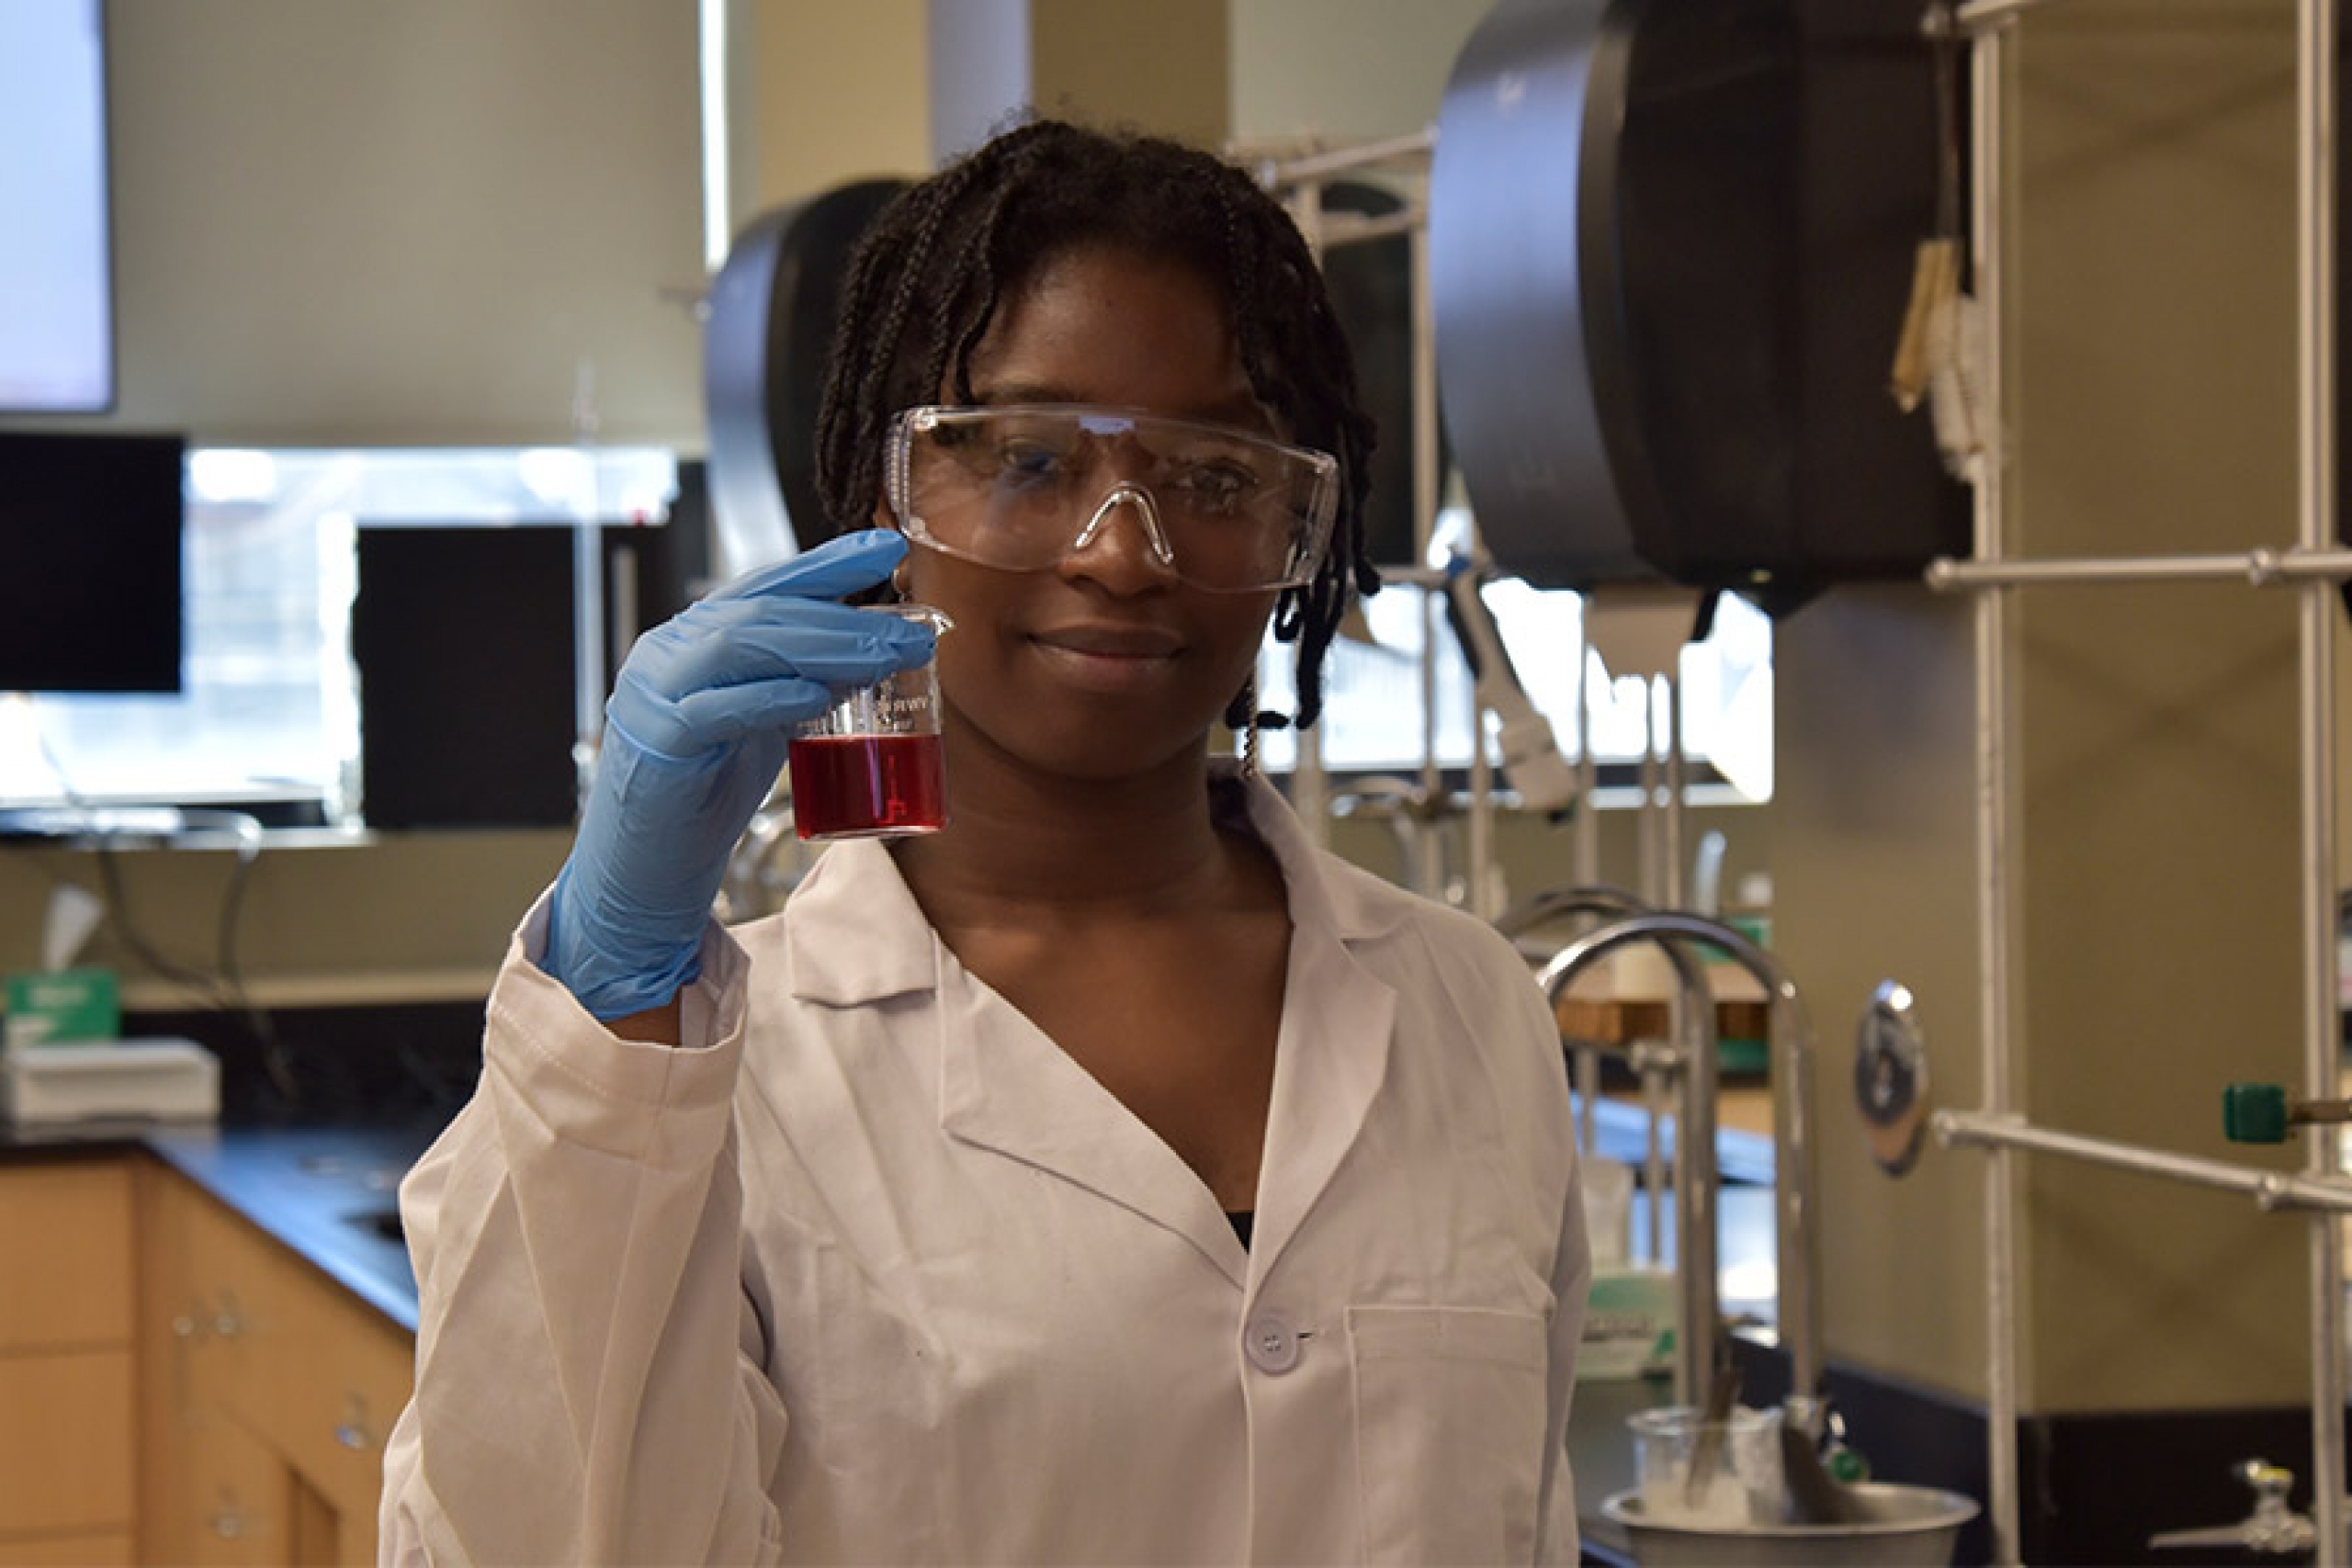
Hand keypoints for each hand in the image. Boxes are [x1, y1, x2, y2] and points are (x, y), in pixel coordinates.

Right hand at [544, 530, 932, 1019]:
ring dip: (826, 647)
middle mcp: (672, 651)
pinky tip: (820, 695)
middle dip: (845, 614)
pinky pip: (717, 709)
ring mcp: (658, 692)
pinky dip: (771, 697)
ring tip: (886, 655)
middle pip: (766, 613)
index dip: (828, 564)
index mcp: (697, 638)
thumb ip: (800, 682)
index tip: (888, 547)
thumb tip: (873, 650)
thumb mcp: (763, 721)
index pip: (769, 587)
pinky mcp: (657, 742)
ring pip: (745, 646)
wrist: (645, 866)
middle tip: (910, 626)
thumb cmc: (705, 792)